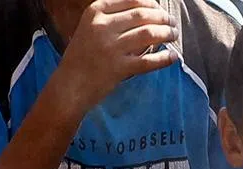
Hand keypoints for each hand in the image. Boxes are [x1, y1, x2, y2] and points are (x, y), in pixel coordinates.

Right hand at [57, 0, 178, 111]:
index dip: (151, 4)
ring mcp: (111, 47)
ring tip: (174, 36)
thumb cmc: (81, 57)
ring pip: (148, 34)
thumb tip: (145, 12)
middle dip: (162, 18)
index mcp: (95, 12)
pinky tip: (173, 57)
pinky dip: (164, 58)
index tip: (160, 9)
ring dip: (166, 34)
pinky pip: (149, 61)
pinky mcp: (119, 68)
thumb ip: (111, 18)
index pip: (131, 0)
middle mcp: (102, 26)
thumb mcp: (90, 28)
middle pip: (142, 15)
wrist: (69, 85)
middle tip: (172, 23)